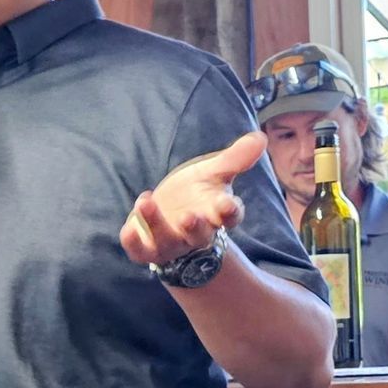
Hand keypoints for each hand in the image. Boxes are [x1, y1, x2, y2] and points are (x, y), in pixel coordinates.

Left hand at [120, 129, 266, 266]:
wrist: (170, 216)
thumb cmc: (196, 193)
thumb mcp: (213, 173)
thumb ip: (235, 158)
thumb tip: (260, 137)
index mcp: (216, 213)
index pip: (229, 216)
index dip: (229, 212)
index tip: (227, 204)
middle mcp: (195, 233)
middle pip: (199, 235)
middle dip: (194, 227)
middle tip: (189, 217)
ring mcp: (170, 243)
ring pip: (166, 240)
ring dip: (156, 224)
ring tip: (146, 200)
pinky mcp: (146, 248)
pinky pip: (140, 250)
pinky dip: (133, 241)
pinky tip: (127, 230)